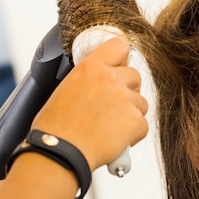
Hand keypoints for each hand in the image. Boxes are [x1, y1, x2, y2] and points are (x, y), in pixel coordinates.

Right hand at [31, 38, 148, 170]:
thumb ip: (90, 79)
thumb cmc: (56, 127)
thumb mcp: (67, 88)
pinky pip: (142, 124)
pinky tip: (113, 139)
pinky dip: (132, 134)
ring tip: (108, 127)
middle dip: (128, 90)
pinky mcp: (136, 120)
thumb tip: (103, 80)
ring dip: (130, 114)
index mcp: (91, 67)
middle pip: (135, 76)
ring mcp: (126, 99)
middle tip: (111, 107)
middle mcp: (111, 79)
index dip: (122, 59)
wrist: (59, 152)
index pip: (120, 46)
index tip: (118, 68)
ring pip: (141, 102)